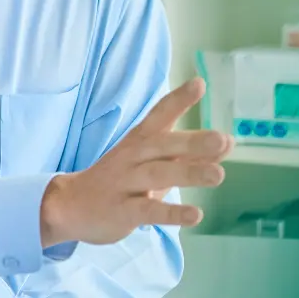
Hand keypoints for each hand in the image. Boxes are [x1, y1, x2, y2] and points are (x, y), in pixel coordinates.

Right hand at [38, 77, 231, 246]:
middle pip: (163, 145)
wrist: (70, 205)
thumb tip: (228, 142)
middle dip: (193, 141)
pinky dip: (172, 213)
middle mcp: (133, 157)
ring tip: (218, 175)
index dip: (178, 99)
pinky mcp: (122, 211)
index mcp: (140, 141)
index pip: (159, 115)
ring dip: (188, 173)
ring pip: (158, 175)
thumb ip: (189, 153)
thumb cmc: (120, 180)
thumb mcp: (153, 162)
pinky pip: (148, 211)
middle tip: (223, 139)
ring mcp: (126, 183)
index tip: (199, 84)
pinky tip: (195, 214)